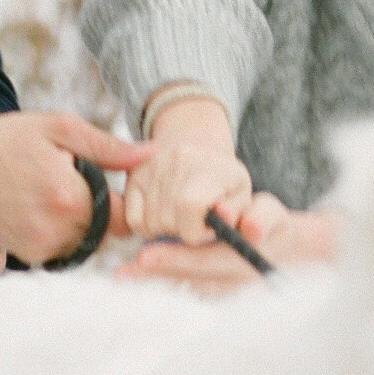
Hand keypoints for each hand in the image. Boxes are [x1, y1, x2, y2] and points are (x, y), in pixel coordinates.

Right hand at [0, 106, 147, 265]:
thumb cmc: (4, 140)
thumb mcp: (57, 129)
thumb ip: (108, 147)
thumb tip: (151, 155)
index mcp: (70, 198)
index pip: (126, 217)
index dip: (130, 202)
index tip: (123, 185)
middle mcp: (56, 232)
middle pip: (106, 230)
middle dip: (101, 207)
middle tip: (77, 178)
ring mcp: (39, 249)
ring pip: (84, 241)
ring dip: (80, 220)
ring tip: (53, 189)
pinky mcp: (25, 257)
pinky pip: (61, 247)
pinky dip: (59, 229)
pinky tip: (38, 204)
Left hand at [119, 193, 341, 290]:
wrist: (283, 252)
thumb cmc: (273, 226)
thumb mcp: (273, 215)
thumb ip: (263, 218)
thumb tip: (250, 228)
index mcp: (249, 267)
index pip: (209, 265)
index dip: (178, 261)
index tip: (145, 257)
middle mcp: (235, 288)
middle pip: (191, 283)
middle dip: (158, 277)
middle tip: (124, 273)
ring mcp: (223, 296)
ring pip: (186, 292)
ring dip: (154, 287)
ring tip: (121, 279)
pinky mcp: (212, 298)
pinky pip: (184, 294)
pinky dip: (161, 288)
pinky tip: (134, 281)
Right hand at [122, 95, 252, 242]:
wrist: (196, 143)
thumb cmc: (222, 178)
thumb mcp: (240, 192)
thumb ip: (236, 210)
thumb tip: (224, 216)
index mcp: (207, 166)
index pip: (190, 205)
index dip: (197, 229)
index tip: (205, 228)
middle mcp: (176, 161)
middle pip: (169, 221)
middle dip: (182, 231)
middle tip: (194, 221)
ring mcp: (151, 167)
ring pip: (150, 224)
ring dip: (165, 229)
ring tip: (180, 216)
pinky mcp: (133, 175)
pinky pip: (133, 220)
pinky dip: (146, 226)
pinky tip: (162, 215)